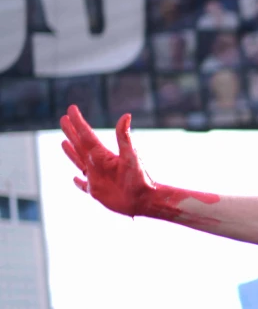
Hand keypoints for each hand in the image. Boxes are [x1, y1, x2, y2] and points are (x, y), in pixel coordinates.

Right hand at [60, 105, 218, 222]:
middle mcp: (98, 164)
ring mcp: (96, 177)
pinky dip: (78, 182)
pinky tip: (74, 178)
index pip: (86, 135)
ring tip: (64, 142)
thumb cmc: (139, 178)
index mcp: (103, 155)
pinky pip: (84, 185)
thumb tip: (126, 115)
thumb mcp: (130, 156)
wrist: (144, 199)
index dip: (78, 122)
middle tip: (63, 119)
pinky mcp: (96, 191)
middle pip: (80, 145)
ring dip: (71, 152)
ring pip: (79, 161)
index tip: (71, 109)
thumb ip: (124, 137)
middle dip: (71, 132)